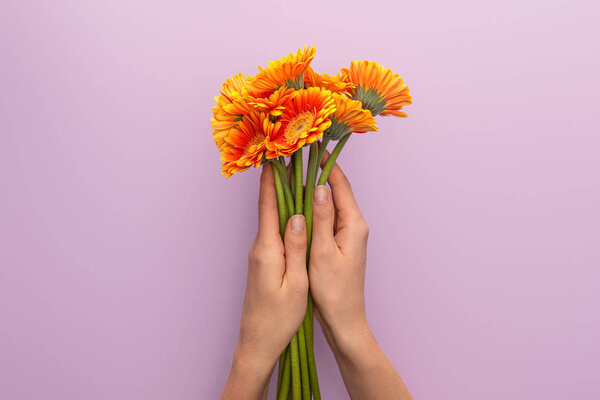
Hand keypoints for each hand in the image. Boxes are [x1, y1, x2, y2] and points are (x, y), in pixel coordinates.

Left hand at [221, 164, 308, 399]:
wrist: (257, 342)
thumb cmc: (279, 318)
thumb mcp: (296, 284)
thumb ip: (296, 248)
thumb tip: (298, 216)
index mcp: (267, 250)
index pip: (268, 206)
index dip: (272, 180)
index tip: (275, 157)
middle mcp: (259, 247)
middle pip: (269, 208)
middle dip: (278, 183)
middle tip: (290, 160)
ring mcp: (259, 255)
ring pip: (271, 220)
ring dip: (282, 199)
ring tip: (296, 179)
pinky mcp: (262, 263)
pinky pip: (273, 233)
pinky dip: (282, 218)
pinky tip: (294, 214)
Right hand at [308, 154, 412, 399]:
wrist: (344, 320)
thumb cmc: (333, 291)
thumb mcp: (323, 252)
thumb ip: (322, 218)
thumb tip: (319, 187)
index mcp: (354, 224)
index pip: (340, 185)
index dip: (325, 165)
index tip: (309, 148)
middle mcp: (355, 225)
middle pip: (335, 191)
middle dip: (316, 174)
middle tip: (296, 158)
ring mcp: (348, 234)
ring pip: (329, 204)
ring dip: (313, 191)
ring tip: (293, 175)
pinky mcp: (340, 243)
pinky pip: (326, 218)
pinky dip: (313, 209)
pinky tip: (298, 205)